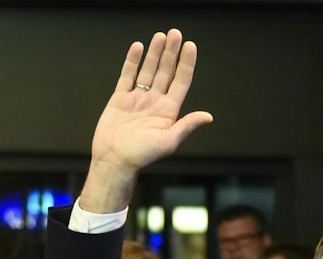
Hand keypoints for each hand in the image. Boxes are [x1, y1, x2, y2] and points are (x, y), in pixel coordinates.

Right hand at [82, 29, 214, 210]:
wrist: (114, 161)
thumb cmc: (142, 155)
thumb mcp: (168, 142)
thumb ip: (186, 126)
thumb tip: (208, 116)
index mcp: (168, 111)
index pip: (181, 82)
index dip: (186, 64)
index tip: (190, 46)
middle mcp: (155, 102)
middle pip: (166, 72)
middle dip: (171, 53)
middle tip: (175, 34)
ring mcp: (137, 99)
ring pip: (148, 70)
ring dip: (155, 53)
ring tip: (160, 36)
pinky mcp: (120, 99)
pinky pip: (127, 76)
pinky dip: (132, 61)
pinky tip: (138, 47)